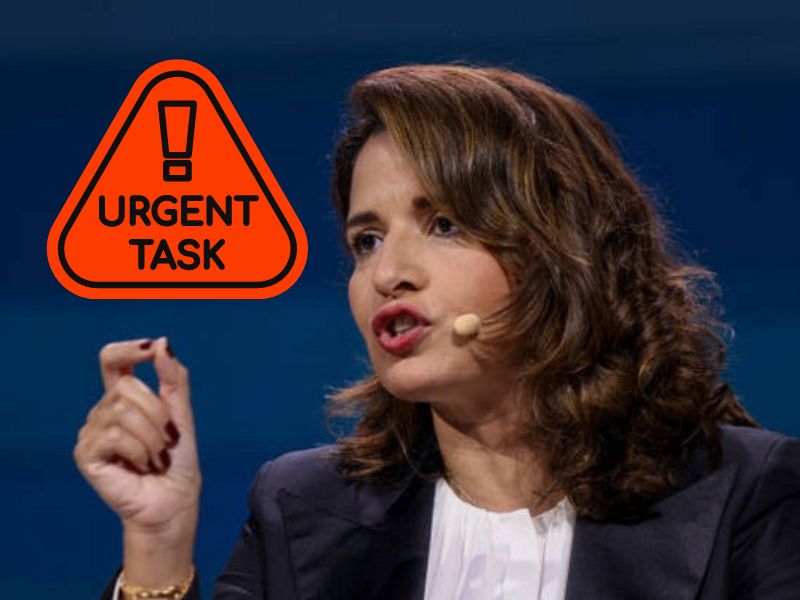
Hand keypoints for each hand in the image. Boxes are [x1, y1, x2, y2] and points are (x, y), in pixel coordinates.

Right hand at [73, 337, 200, 535]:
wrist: (174, 500)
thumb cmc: (178, 460)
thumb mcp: (180, 412)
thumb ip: (173, 377)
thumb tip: (161, 342)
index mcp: (124, 398)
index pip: (112, 360)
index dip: (128, 350)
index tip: (150, 349)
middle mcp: (104, 411)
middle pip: (126, 387)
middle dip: (157, 412)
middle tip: (167, 441)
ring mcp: (92, 431)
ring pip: (123, 412)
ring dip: (152, 437)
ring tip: (156, 457)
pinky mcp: (86, 453)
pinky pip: (114, 435)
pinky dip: (139, 450)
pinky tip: (142, 466)